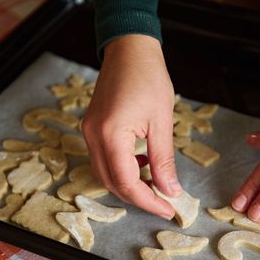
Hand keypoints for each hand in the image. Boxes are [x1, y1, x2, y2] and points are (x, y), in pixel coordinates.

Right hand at [82, 35, 181, 218]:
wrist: (130, 49)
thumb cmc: (149, 78)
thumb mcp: (162, 122)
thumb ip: (163, 160)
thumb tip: (170, 190)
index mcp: (110, 134)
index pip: (126, 183)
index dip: (147, 201)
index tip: (167, 209)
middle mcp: (93, 136)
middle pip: (111, 183)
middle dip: (137, 197)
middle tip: (163, 201)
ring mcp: (89, 131)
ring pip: (105, 173)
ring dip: (128, 184)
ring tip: (154, 182)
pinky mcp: (92, 127)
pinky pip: (103, 158)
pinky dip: (122, 168)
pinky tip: (141, 161)